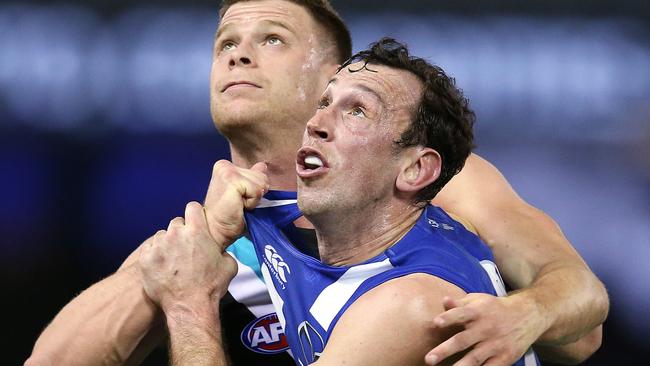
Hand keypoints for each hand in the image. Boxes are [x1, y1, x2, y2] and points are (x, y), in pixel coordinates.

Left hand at [138, 201, 237, 311]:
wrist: (189, 307)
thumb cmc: (210, 287)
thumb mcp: (228, 265)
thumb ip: (223, 251)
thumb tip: (220, 251)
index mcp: (197, 231)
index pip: (192, 207)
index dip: (194, 215)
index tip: (195, 223)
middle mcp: (176, 234)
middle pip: (176, 223)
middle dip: (180, 232)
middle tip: (184, 249)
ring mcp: (158, 246)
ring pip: (161, 236)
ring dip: (167, 244)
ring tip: (173, 261)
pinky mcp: (146, 259)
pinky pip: (149, 249)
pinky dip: (154, 256)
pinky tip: (162, 268)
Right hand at [204, 160, 268, 247]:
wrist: (214, 230)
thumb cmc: (228, 215)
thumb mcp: (243, 193)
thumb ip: (252, 177)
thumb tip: (263, 165)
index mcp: (225, 166)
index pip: (259, 172)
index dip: (255, 190)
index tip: (239, 199)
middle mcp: (225, 165)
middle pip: (262, 177)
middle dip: (256, 194)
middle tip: (238, 203)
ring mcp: (228, 171)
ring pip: (262, 183)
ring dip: (254, 199)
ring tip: (238, 204)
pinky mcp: (232, 179)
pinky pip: (257, 191)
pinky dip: (252, 202)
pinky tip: (239, 206)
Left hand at [425, 293, 546, 365]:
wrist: (527, 315)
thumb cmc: (494, 308)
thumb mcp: (478, 300)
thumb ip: (459, 304)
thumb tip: (443, 301)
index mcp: (477, 311)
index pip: (461, 314)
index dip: (449, 318)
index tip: (436, 323)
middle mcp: (486, 328)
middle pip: (463, 340)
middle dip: (445, 350)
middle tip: (428, 359)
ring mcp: (495, 344)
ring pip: (475, 358)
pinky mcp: (505, 357)